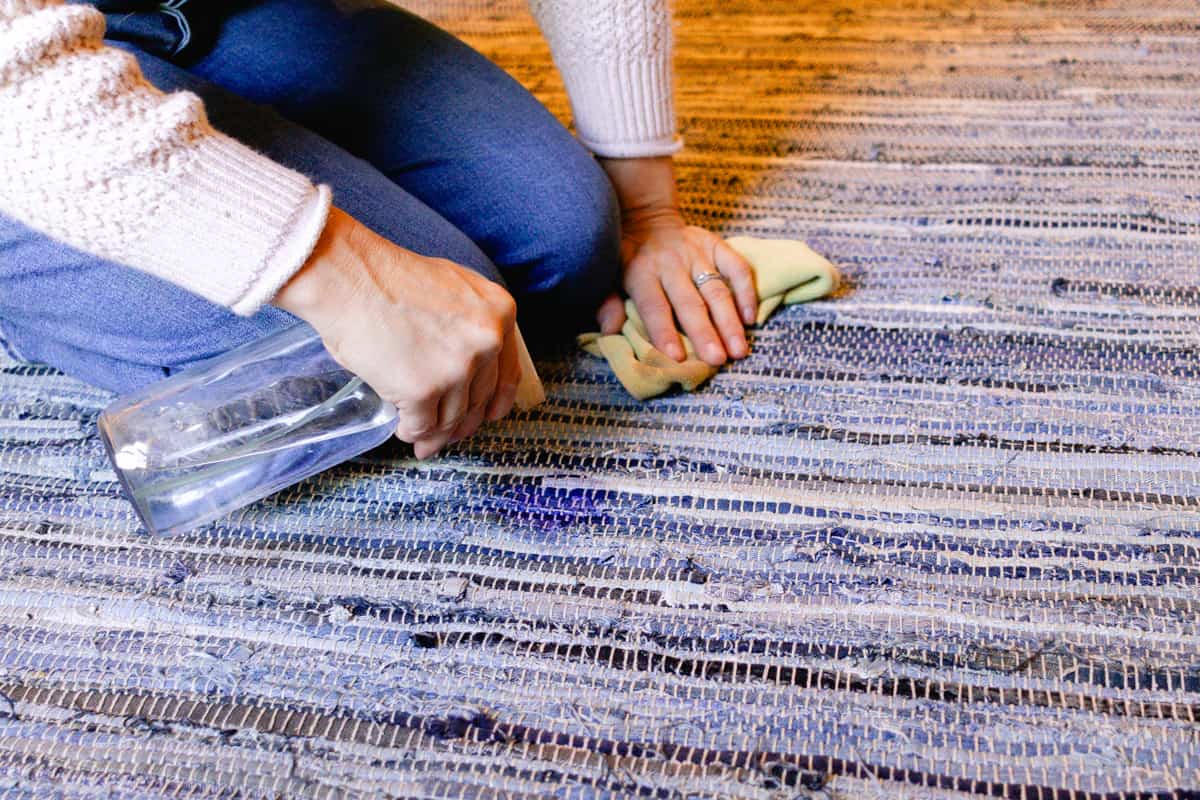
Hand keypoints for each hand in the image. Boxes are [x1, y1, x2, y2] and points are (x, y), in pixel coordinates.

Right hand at [273, 207, 519, 458]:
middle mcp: (487, 342)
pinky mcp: (425, 390)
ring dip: (434, 432)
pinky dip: (412, 432)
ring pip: (451, 418)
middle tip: (445, 433)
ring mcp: (458, 367)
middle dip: (460, 423)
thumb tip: (470, 370)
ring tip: (420, 436)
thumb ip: (472, 325)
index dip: (493, 402)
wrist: (349, 276)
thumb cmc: (388, 279)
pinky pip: (422, 425)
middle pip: (479, 400)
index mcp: (499, 314)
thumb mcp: (454, 289)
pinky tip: (403, 428)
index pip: (506, 374)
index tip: (486, 416)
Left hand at [597, 157, 757, 365]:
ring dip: (729, 320)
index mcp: (641, 273)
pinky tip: (751, 318)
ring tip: (739, 349)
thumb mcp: (608, 276)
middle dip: (704, 332)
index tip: (676, 357)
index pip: (653, 306)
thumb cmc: (627, 259)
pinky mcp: (717, 245)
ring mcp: (697, 253)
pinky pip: (737, 268)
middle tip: (717, 359)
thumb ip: (609, 303)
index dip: (664, 331)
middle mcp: (671, 264)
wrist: (647, 219)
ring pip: (716, 290)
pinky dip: (746, 292)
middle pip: (689, 302)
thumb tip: (609, 331)